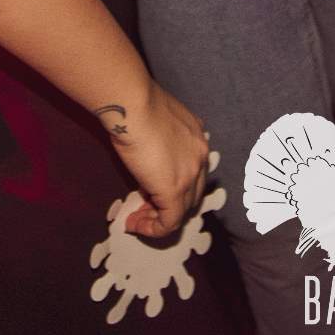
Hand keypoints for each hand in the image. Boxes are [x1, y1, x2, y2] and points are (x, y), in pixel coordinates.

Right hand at [113, 83, 210, 237]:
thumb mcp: (158, 123)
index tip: (147, 190)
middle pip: (191, 195)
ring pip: (181, 211)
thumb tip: (150, 160)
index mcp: (198, 139)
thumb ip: (163, 143)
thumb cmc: (138, 106)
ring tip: (134, 219)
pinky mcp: (174, 190)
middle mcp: (201, 157)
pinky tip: (133, 224)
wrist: (133, 105)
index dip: (171, 186)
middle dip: (166, 206)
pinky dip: (152, 229)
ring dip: (156, 220)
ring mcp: (191, 175)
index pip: (192, 174)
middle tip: (142, 207)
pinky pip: (169, 223)